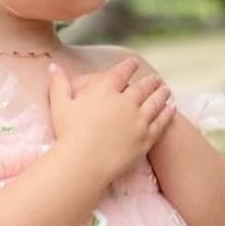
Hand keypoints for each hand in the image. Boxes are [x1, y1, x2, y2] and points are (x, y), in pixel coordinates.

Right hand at [48, 56, 175, 179]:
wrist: (83, 162)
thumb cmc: (68, 134)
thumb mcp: (60, 105)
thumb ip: (58, 83)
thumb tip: (52, 66)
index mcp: (105, 90)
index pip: (121, 73)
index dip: (129, 66)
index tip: (134, 63)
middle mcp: (126, 101)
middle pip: (142, 87)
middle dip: (150, 81)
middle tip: (156, 78)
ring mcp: (139, 119)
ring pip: (155, 102)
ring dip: (162, 94)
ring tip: (166, 89)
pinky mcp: (146, 137)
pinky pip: (161, 122)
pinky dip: (167, 114)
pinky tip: (172, 109)